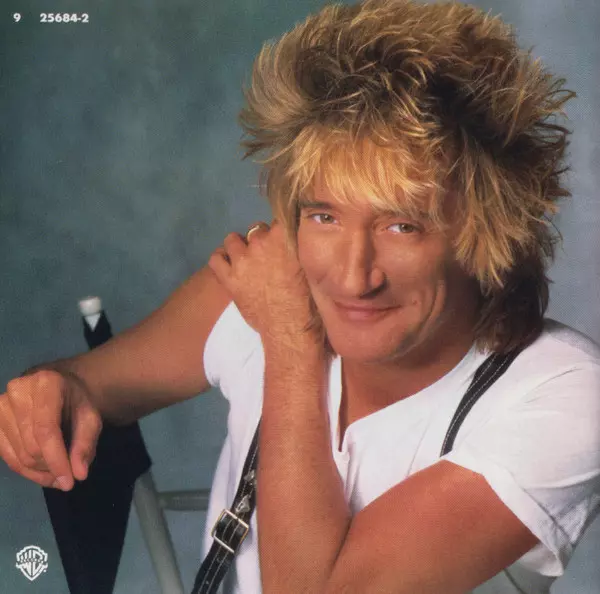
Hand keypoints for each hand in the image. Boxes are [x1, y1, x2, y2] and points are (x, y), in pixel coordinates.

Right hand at [0, 369, 102, 490]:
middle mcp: (19, 391)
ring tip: (58, 473)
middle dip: (51, 466)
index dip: (56, 459)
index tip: (68, 483)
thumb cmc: (76, 402)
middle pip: (31, 445)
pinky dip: (26, 470)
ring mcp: (1, 405)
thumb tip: (79, 474)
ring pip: (19, 454)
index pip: (46, 430)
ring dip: (40, 471)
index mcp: (47, 384)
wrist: (59, 388)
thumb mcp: (90, 419)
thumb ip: (85, 444)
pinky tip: (43, 473)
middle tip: (69, 475)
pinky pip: (7, 455)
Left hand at [208, 220, 316, 349]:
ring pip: (232, 240)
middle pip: (256, 229)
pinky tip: (228, 265)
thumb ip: (298, 247)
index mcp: (284, 237)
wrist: (290, 326)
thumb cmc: (306, 299)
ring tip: (245, 259)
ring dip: (239, 247)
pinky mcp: (229, 278)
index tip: (281, 242)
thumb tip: (295, 239)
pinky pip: (215, 259)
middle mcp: (261, 243)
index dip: (279, 232)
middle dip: (260, 241)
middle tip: (267, 257)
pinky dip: (220, 260)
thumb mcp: (308, 265)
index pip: (278, 221)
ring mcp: (242, 260)